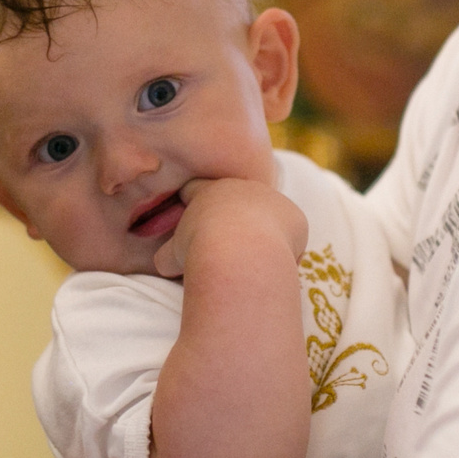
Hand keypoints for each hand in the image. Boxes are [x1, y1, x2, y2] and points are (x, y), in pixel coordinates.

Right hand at [153, 177, 308, 280]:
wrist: (237, 249)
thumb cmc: (199, 251)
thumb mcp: (172, 257)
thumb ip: (168, 256)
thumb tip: (164, 265)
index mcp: (209, 191)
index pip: (197, 188)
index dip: (192, 203)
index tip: (194, 223)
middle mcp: (242, 188)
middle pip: (238, 200)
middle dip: (234, 220)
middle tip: (229, 245)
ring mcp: (271, 199)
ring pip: (267, 217)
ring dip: (262, 236)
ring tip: (255, 262)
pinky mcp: (295, 216)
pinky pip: (290, 236)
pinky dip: (283, 252)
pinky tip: (274, 269)